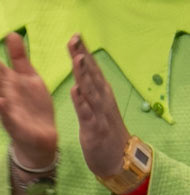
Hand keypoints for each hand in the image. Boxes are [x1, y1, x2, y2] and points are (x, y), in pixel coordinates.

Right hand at [0, 32, 57, 169]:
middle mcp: (5, 95)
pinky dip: (3, 110)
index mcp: (9, 83)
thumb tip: (11, 34)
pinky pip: (7, 117)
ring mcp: (8, 111)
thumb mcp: (29, 78)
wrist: (41, 138)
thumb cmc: (32, 107)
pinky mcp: (16, 126)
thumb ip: (19, 58)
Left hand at [67, 36, 129, 182]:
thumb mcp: (97, 107)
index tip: (75, 35)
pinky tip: (75, 91)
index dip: (83, 52)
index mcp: (101, 93)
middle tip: (74, 38)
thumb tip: (83, 73)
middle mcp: (102, 99)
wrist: (119, 159)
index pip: (91, 69)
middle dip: (82, 56)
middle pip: (91, 74)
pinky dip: (81, 102)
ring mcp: (99, 113)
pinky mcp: (94, 129)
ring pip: (90, 90)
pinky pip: (87, 114)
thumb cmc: (105, 131)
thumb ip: (90, 90)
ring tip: (76, 58)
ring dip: (83, 74)